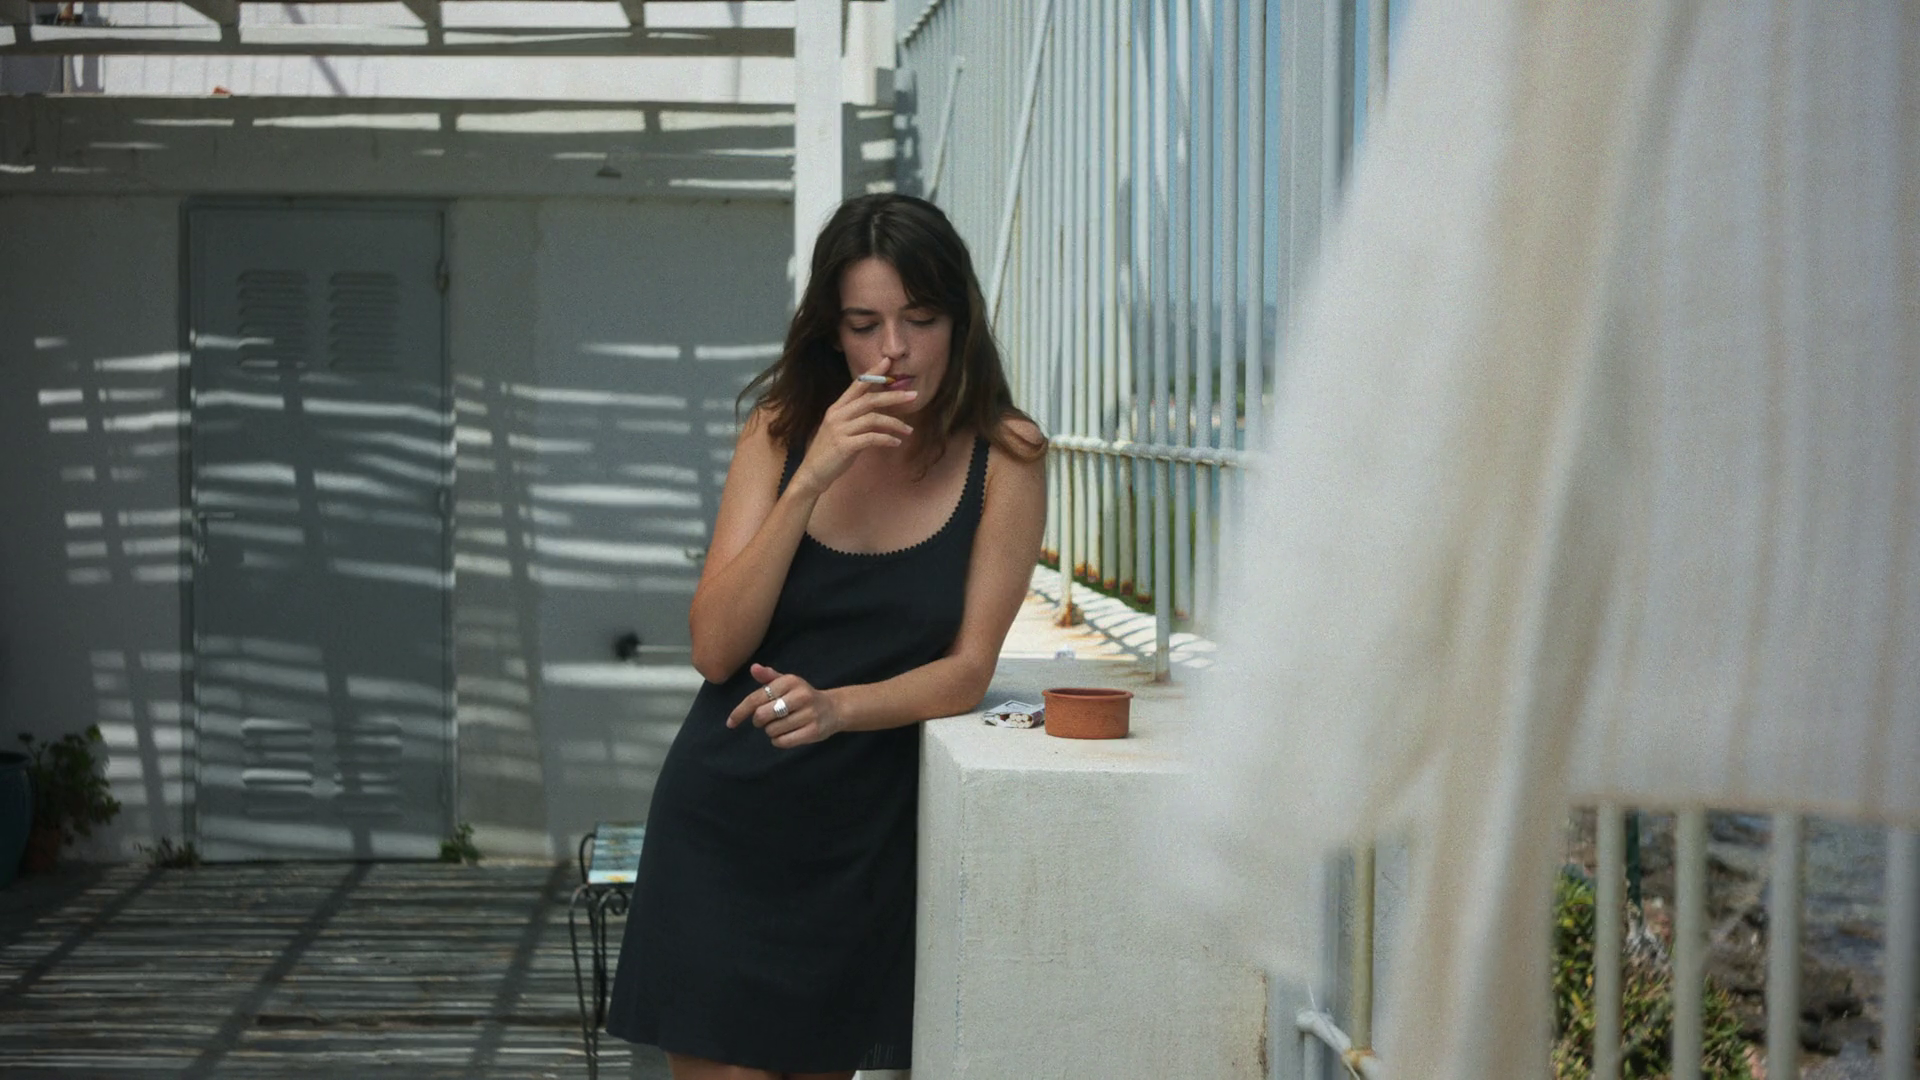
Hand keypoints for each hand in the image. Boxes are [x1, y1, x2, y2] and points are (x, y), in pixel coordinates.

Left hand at [726, 663, 843, 747]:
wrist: (833, 709)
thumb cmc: (802, 695)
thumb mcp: (786, 683)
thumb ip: (768, 677)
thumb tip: (753, 668)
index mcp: (790, 681)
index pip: (756, 698)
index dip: (740, 712)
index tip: (730, 723)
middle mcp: (800, 696)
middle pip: (762, 715)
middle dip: (759, 721)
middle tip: (766, 719)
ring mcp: (808, 714)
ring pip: (772, 730)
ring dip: (771, 731)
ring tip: (782, 724)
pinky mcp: (813, 731)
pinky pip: (783, 741)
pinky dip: (779, 741)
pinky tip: (787, 734)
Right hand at [788, 357, 917, 496]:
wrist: (812, 472)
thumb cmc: (830, 451)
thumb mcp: (841, 429)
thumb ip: (856, 419)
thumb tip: (879, 413)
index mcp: (836, 408)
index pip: (857, 385)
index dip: (873, 373)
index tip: (888, 362)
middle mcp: (837, 415)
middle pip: (869, 399)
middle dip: (893, 396)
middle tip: (913, 395)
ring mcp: (840, 430)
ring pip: (873, 419)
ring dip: (895, 423)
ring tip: (909, 430)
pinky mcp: (844, 445)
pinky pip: (871, 438)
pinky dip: (886, 439)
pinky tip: (896, 442)